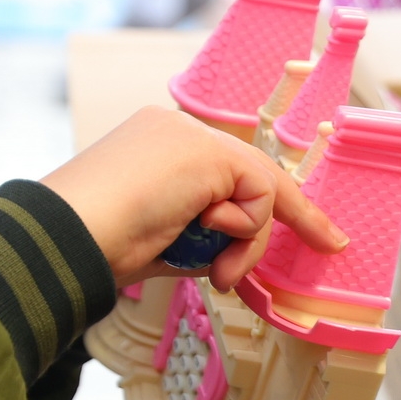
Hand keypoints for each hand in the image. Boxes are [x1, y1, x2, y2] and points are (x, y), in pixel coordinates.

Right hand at [37, 106, 346, 293]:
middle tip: (332, 242)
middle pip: (252, 171)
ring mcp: (189, 135)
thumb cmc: (100, 245)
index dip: (263, 202)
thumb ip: (203, 234)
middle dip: (296, 212)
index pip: (226, 168)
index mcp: (155, 144)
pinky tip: (208, 237)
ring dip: (246, 240)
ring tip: (215, 270)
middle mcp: (173, 129)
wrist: (68, 236)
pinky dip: (244, 230)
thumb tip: (233, 255)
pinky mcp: (204, 151)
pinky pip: (257, 196)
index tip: (310, 227)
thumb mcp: (164, 237)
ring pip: (257, 187)